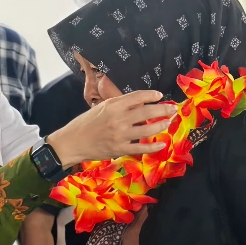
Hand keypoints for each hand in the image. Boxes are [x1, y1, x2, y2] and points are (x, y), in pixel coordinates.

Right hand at [48, 90, 177, 165]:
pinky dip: (154, 147)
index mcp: (113, 105)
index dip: (151, 95)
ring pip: (148, 130)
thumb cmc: (86, 123)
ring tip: (169, 122)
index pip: (137, 97)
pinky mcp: (120, 149)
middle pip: (147, 112)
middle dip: (164, 109)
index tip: (160, 95)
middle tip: (174, 109)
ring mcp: (120, 135)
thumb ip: (120, 104)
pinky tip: (163, 144)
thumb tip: (141, 101)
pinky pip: (142, 148)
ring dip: (161, 125)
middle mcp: (118, 119)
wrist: (72, 142)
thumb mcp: (102, 107)